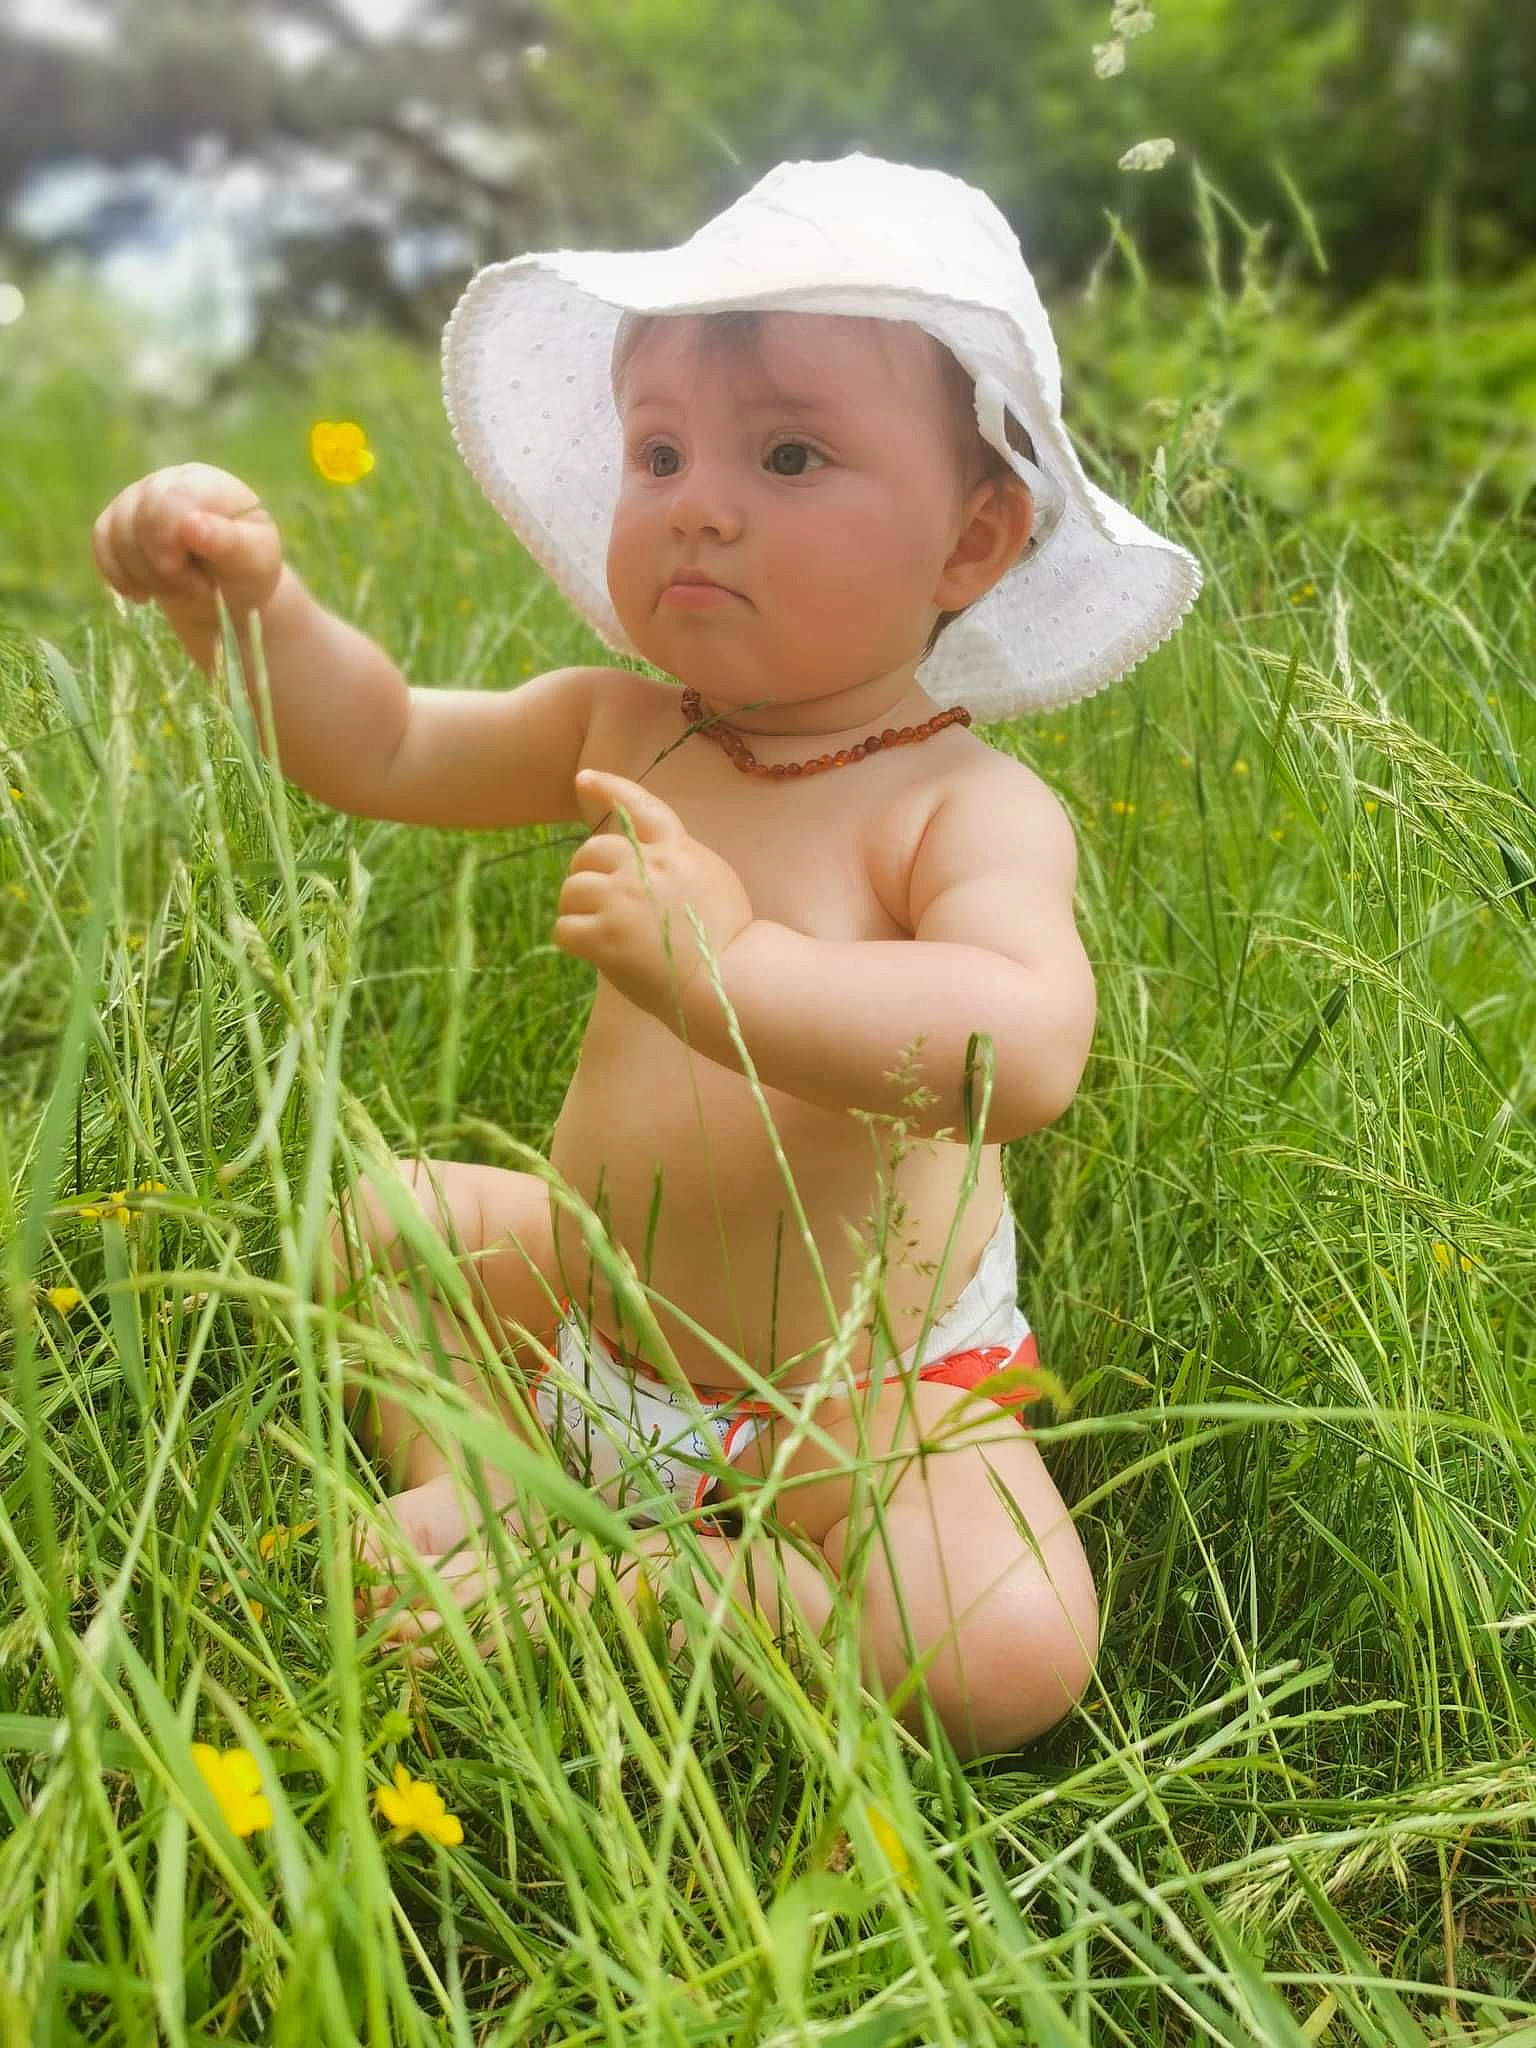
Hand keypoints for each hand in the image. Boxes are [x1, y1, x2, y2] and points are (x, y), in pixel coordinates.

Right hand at [91, 463, 281, 636]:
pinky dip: (119, 575)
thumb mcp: (254, 561)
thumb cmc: (246, 571)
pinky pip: (101, 543)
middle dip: (164, 566)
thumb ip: (230, 542)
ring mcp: (138, 500)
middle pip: (140, 516)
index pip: (173, 499)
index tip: (197, 582)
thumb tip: (191, 524)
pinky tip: (143, 595)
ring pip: (116, 532)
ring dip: (145, 574)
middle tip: (198, 589)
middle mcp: (167, 482)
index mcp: (205, 483)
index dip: (172, 542)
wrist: (225, 592)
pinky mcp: (118, 523)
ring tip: (178, 590)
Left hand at [556, 769, 754, 1023]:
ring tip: (595, 929)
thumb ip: (679, 862)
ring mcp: (623, 901)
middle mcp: (646, 867)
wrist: (732, 983)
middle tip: (596, 899)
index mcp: (676, 851)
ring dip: (576, 908)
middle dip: (586, 871)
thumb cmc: (730, 942)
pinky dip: (572, 940)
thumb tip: (648, 856)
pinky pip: (565, 928)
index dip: (610, 788)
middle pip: (591, 851)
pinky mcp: (606, 937)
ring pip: (573, 889)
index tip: (584, 778)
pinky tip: (590, 951)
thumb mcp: (714, 880)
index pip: (639, 806)